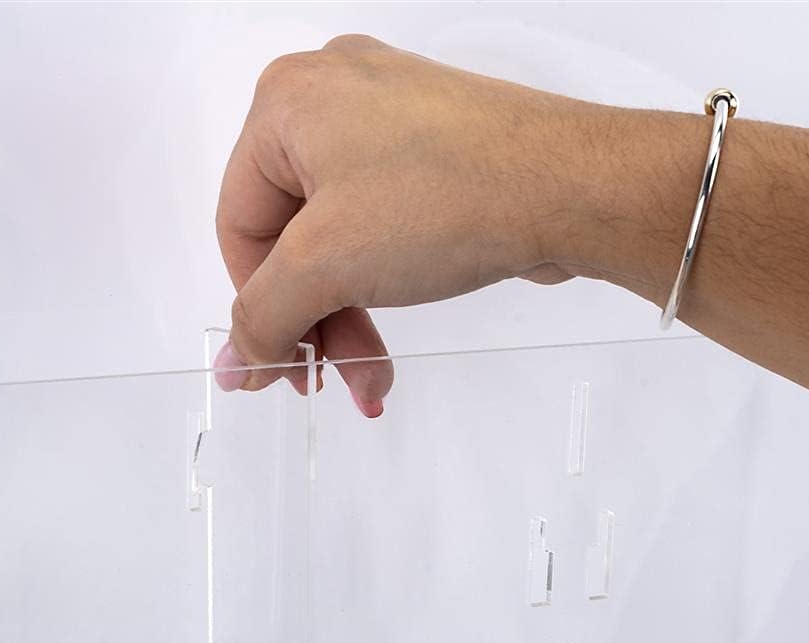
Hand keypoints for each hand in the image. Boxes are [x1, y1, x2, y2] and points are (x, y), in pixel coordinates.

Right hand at [214, 35, 589, 415]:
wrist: (575, 187)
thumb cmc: (449, 198)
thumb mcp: (325, 266)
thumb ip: (262, 319)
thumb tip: (232, 367)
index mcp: (285, 102)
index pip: (240, 227)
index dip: (258, 306)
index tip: (282, 365)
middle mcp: (331, 98)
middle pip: (290, 239)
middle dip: (315, 322)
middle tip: (334, 378)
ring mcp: (387, 121)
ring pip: (337, 241)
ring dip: (349, 318)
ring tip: (372, 377)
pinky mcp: (432, 149)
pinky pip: (379, 227)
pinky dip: (381, 285)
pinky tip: (394, 337)